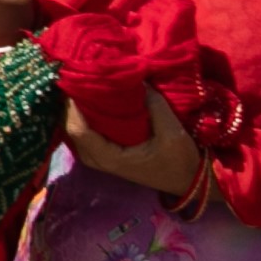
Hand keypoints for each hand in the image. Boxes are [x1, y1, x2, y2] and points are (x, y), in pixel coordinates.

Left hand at [60, 82, 207, 196]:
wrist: (189, 182)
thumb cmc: (181, 160)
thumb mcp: (173, 132)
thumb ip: (155, 106)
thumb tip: (139, 78)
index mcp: (111, 158)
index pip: (78, 131)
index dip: (73, 107)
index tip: (77, 82)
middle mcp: (100, 161)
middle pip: (71, 131)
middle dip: (71, 106)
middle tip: (78, 79)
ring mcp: (102, 160)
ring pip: (76, 134)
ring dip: (77, 112)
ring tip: (82, 87)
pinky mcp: (107, 155)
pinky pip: (86, 136)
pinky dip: (85, 119)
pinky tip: (90, 102)